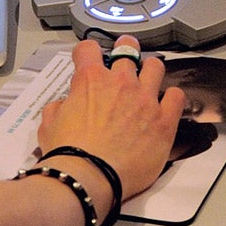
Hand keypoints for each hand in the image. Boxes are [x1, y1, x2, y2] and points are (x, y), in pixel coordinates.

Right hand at [38, 36, 184, 199]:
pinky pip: (176, 96)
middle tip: (125, 58)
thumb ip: (58, 108)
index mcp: (90, 80)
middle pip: (127, 49)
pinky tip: (167, 105)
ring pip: (155, 66)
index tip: (88, 58)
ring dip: (150, 70)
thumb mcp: (48, 125)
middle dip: (125, 50)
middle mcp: (120, 83)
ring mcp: (145, 99)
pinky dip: (172, 98)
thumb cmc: (69, 154)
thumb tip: (63, 106)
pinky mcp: (163, 120)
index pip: (89, 48)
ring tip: (149, 80)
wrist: (90, 176)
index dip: (87, 52)